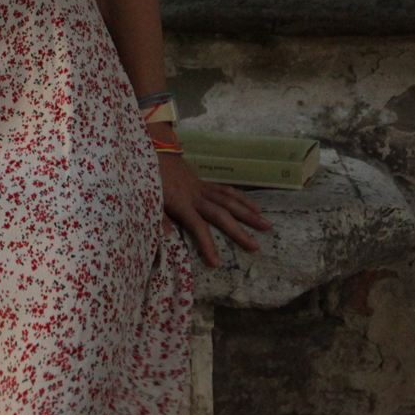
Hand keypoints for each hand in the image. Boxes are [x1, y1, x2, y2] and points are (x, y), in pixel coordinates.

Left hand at [158, 145, 271, 268]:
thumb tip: (166, 239)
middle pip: (221, 214)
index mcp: (181, 203)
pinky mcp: (206, 183)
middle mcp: (196, 196)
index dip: (207, 244)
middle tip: (256, 246)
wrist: (154, 151)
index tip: (216, 263)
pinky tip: (255, 208)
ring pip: (229, 201)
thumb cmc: (150, 179)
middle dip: (239, 231)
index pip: (197, 227)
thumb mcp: (149, 200)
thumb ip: (159, 220)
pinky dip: (242, 199)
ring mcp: (203, 188)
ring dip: (249, 213)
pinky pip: (227, 191)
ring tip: (266, 225)